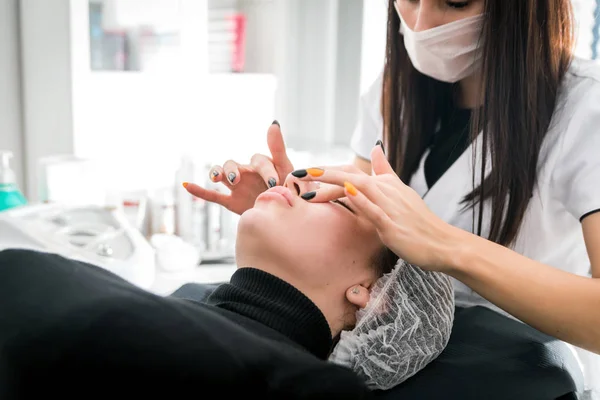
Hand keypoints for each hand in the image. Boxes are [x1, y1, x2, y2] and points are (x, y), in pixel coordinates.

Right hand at [184, 122, 294, 214]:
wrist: (283, 213)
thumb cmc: (288, 190)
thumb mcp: (286, 169)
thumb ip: (278, 147)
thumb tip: (273, 122)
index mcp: (260, 165)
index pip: (259, 162)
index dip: (265, 171)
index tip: (273, 183)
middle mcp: (246, 172)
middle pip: (232, 164)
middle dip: (233, 171)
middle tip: (237, 179)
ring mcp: (237, 187)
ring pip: (221, 175)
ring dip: (216, 173)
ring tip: (216, 177)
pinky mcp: (231, 202)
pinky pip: (213, 196)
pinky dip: (199, 191)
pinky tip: (186, 185)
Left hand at [291, 145, 458, 271]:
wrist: (442, 243)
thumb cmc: (419, 221)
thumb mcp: (401, 192)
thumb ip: (385, 171)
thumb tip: (376, 148)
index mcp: (385, 183)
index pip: (350, 171)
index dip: (326, 171)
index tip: (304, 173)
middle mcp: (386, 190)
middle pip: (350, 175)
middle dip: (321, 173)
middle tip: (296, 174)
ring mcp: (390, 206)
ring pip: (358, 188)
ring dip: (333, 183)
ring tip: (310, 182)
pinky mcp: (392, 225)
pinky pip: (374, 209)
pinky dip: (360, 200)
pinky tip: (346, 192)